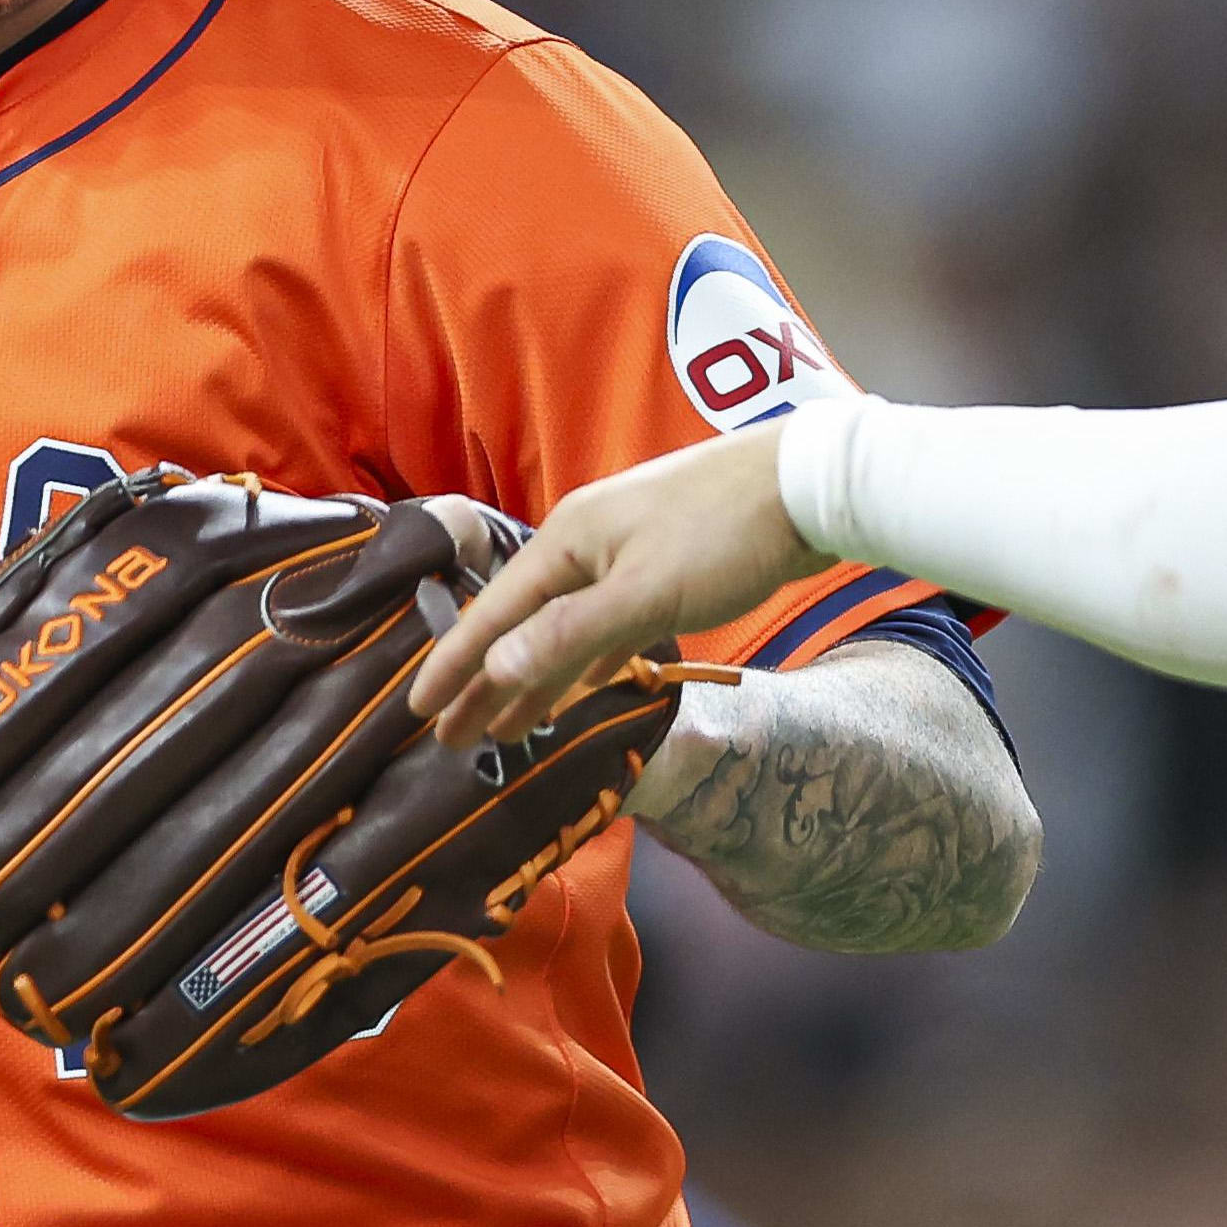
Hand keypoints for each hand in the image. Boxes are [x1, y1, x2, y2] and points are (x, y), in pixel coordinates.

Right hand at [413, 425, 818, 742]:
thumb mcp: (644, 592)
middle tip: (452, 740)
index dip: (454, 666)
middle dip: (485, 682)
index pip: (494, 614)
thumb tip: (497, 670)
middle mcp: (585, 543)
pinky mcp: (663, 567)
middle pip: (522, 624)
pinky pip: (605, 625)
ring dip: (534, 678)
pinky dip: (585, 661)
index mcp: (567, 542)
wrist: (809, 487)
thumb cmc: (725, 535)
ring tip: (504, 730)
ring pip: (564, 628)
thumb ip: (570, 634)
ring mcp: (625, 554)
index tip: (417, 711)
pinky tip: (577, 688)